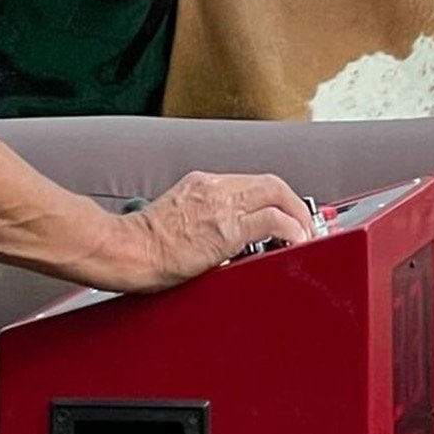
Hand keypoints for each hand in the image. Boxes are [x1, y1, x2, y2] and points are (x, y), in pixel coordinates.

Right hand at [120, 172, 319, 288]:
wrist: (125, 251)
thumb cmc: (141, 244)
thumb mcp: (176, 217)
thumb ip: (201, 218)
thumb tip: (218, 239)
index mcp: (202, 184)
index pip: (251, 182)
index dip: (276, 198)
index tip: (287, 213)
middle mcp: (215, 187)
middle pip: (270, 183)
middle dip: (295, 203)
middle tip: (307, 223)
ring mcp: (222, 206)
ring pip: (277, 195)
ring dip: (299, 215)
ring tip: (308, 234)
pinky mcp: (226, 229)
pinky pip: (272, 221)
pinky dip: (291, 229)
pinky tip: (296, 241)